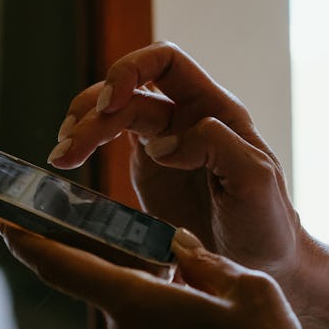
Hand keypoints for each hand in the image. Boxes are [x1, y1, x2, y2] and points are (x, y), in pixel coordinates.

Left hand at [1, 224, 325, 328]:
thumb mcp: (250, 289)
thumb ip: (204, 261)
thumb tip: (179, 250)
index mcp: (137, 306)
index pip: (62, 268)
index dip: (28, 240)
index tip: (4, 220)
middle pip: (113, 286)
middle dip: (140, 266)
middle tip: (176, 253)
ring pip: (141, 316)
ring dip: (167, 301)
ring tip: (222, 306)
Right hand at [47, 42, 302, 280]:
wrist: (262, 266)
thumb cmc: (267, 222)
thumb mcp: (256, 181)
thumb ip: (216, 147)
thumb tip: (162, 144)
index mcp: (215, 108)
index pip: (166, 62)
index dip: (131, 70)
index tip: (110, 105)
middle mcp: (185, 116)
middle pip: (128, 90)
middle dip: (94, 110)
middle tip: (69, 146)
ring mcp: (163, 140)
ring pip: (112, 113)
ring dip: (81, 125)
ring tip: (61, 155)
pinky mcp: (147, 167)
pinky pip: (109, 140)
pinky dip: (85, 144)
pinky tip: (67, 160)